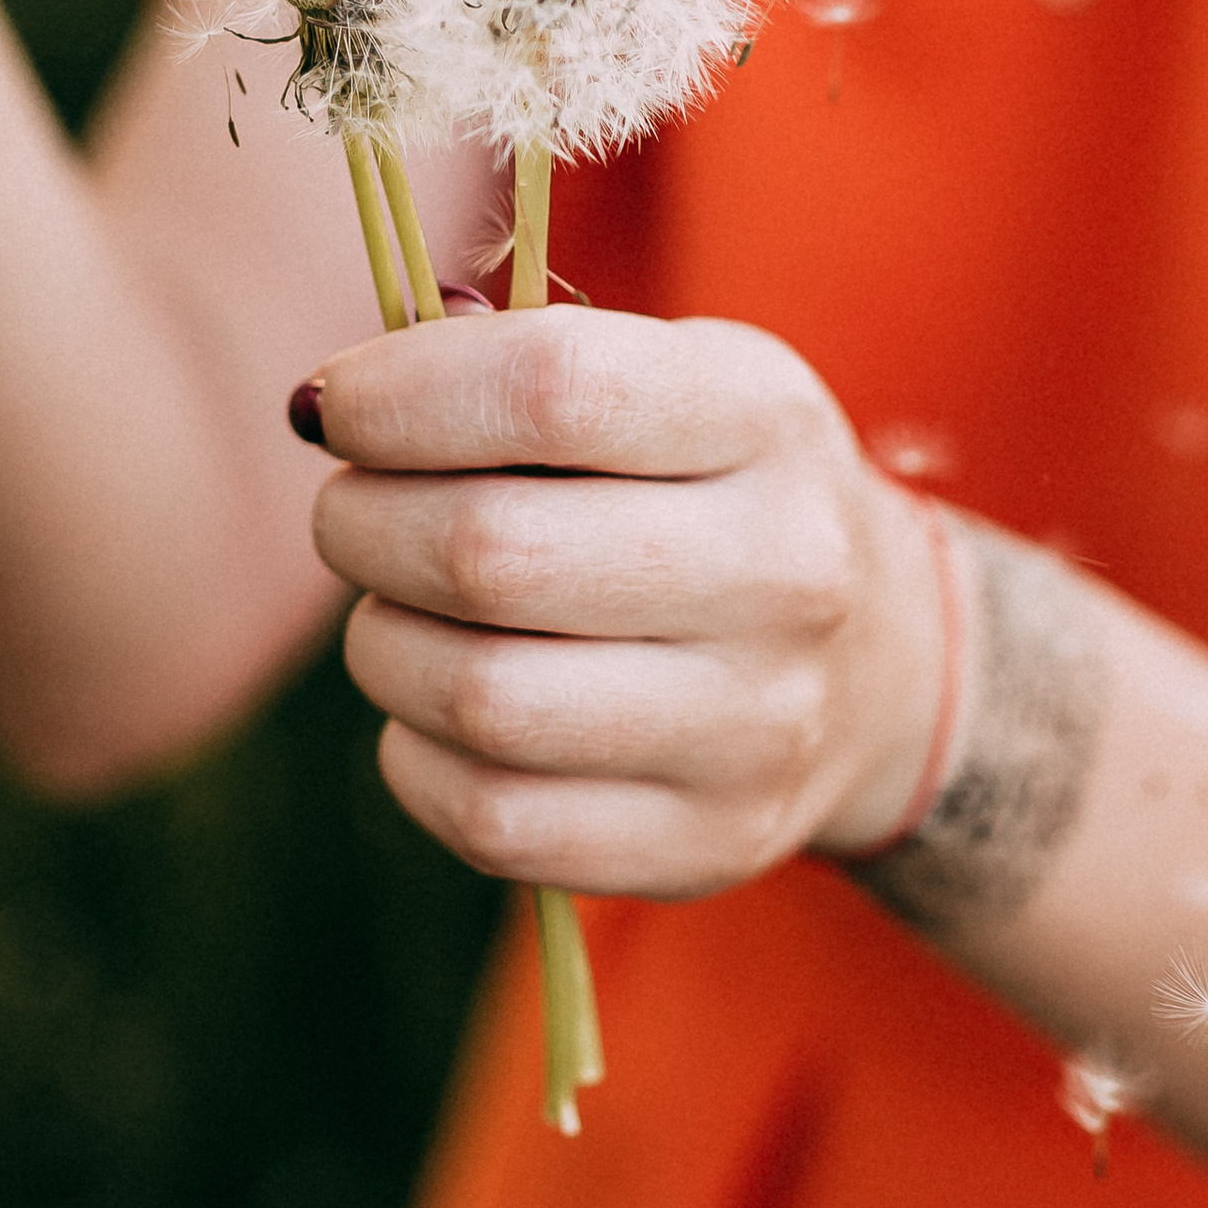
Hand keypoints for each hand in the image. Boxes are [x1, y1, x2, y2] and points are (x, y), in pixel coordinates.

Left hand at [306, 308, 946, 890]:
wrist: (875, 662)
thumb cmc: (704, 490)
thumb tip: (335, 403)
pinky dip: (415, 757)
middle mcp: (784, 571)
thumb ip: (510, 363)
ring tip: (396, 613)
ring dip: (381, 646)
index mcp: (766, 417)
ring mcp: (756, 725)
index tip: (333, 407)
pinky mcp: (707, 843)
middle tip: (352, 513)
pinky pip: (490, 818)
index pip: (552, 390)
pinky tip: (433, 710)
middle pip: (491, 554)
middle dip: (364, 525)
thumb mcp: (664, 381)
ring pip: (479, 698)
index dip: (400, 396)